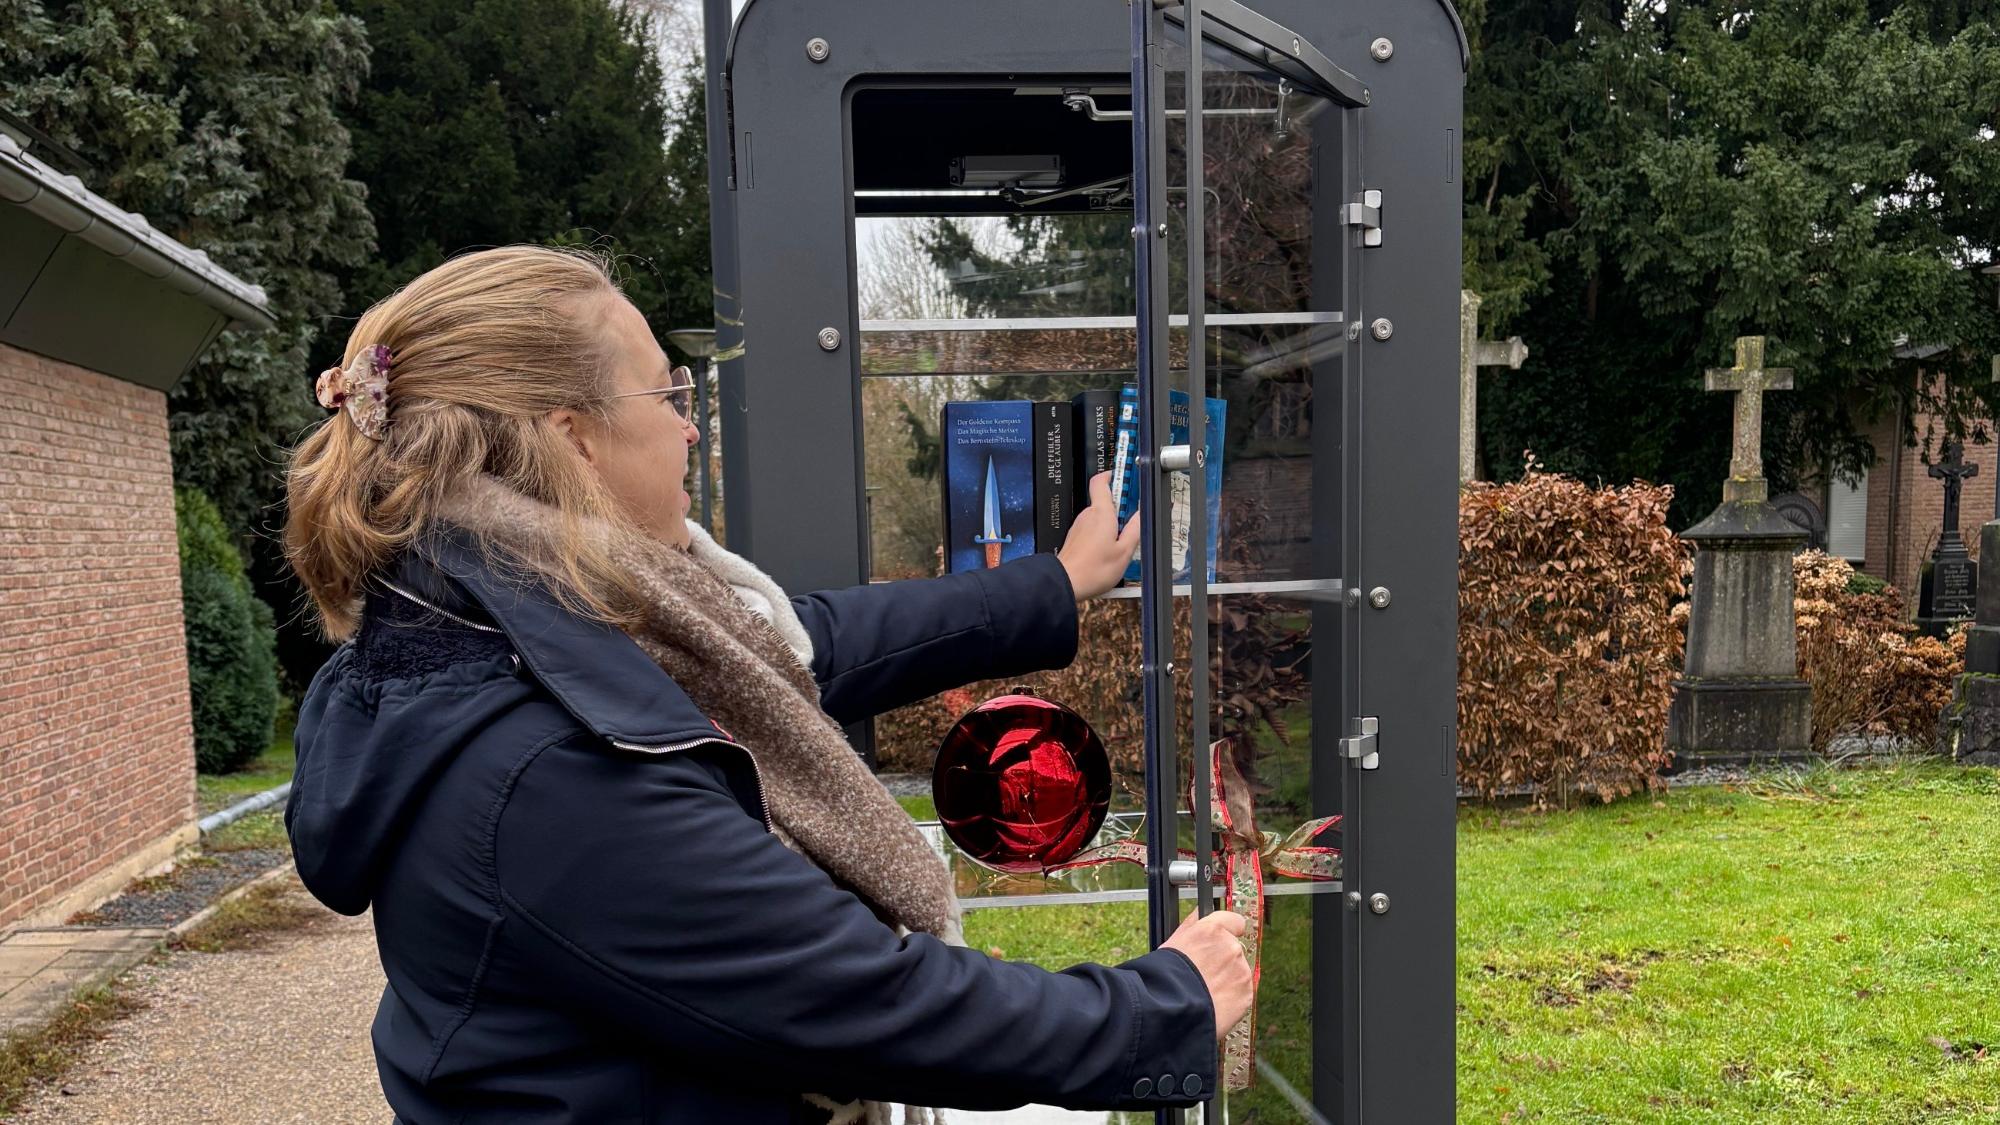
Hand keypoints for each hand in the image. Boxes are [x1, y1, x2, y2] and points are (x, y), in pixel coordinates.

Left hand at [1058, 471, 1140, 601]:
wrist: (1065, 583)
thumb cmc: (1093, 569)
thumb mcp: (1124, 551)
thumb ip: (1135, 529)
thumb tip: (1143, 514)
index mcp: (1101, 513)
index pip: (1101, 482)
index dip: (1112, 475)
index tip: (1124, 477)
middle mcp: (1088, 515)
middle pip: (1104, 501)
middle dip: (1120, 508)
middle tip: (1133, 521)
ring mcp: (1079, 526)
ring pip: (1099, 517)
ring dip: (1111, 524)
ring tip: (1121, 543)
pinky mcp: (1075, 538)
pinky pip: (1091, 529)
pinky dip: (1101, 535)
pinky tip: (1107, 552)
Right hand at [1161, 910, 1251, 1040]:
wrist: (1172, 1008)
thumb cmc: (1166, 975)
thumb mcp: (1173, 941)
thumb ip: (1192, 924)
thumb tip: (1200, 912)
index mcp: (1213, 930)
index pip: (1235, 921)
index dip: (1229, 931)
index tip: (1223, 942)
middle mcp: (1231, 947)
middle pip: (1235, 949)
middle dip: (1224, 960)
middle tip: (1206, 974)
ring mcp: (1241, 970)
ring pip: (1239, 972)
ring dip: (1228, 979)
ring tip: (1207, 991)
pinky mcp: (1246, 993)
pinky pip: (1242, 992)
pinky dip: (1232, 997)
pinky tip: (1215, 1002)